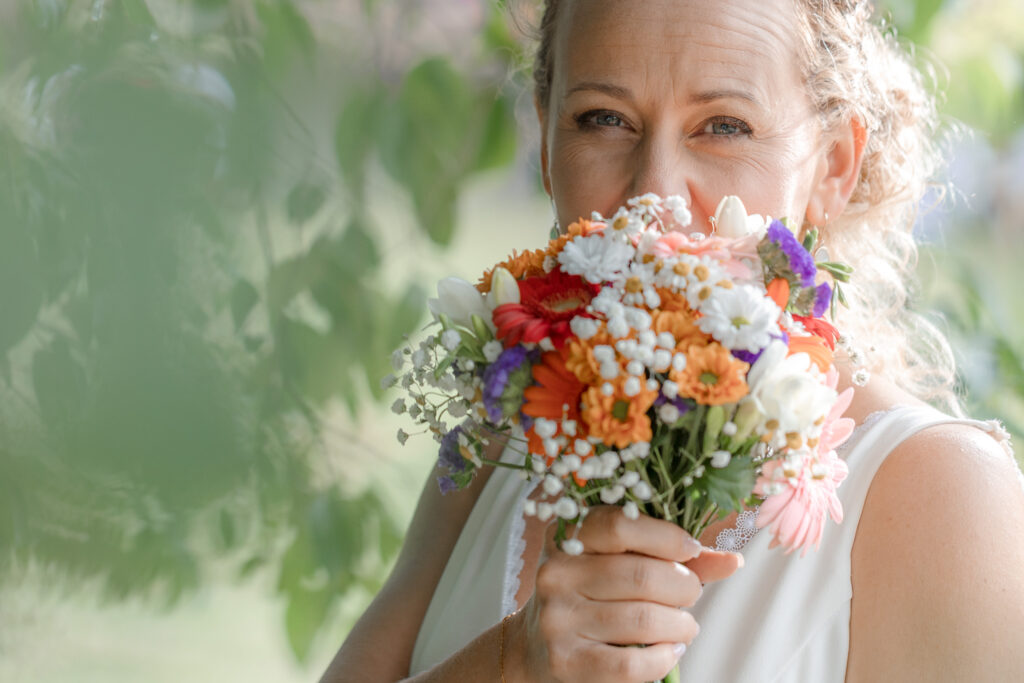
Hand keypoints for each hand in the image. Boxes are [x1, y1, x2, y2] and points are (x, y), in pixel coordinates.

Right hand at [513, 506, 742, 682]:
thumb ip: (671, 557)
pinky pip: (630, 663)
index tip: (691, 550)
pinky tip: (671, 650)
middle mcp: (556, 572)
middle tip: (691, 593)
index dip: (666, 536)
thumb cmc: (590, 594)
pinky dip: (664, 658)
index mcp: (567, 535)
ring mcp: (557, 618)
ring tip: (686, 626)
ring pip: (642, 619)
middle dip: (684, 586)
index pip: (620, 524)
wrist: (535, 646)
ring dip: (681, 625)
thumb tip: (733, 560)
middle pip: (641, 575)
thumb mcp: (617, 561)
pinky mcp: (565, 660)